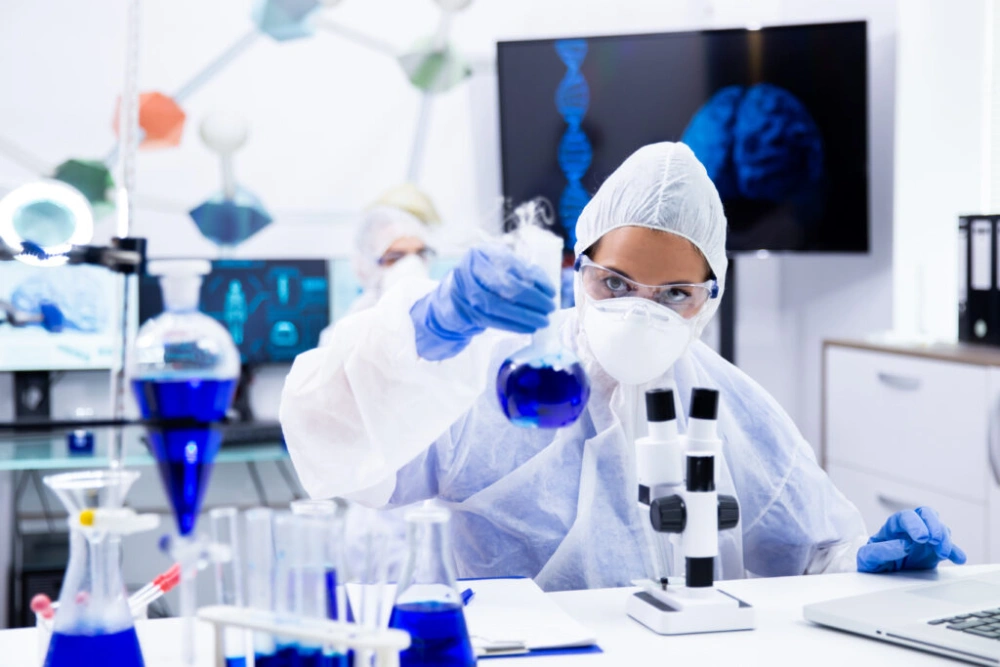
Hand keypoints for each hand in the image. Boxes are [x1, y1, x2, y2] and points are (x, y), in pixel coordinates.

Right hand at [410, 245, 555, 360]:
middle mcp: (470, 272)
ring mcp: (467, 295)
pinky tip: (530, 327)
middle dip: (533, 300)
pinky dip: (514, 326)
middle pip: (506, 287)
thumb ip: (521, 270)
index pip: (512, 267)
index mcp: (481, 254)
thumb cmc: (485, 277)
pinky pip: (494, 322)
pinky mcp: (469, 314)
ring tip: (544, 320)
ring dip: (526, 316)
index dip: (535, 280)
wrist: (456, 295)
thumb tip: (545, 287)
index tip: (551, 292)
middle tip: (550, 307)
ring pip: (500, 307)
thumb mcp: (500, 265)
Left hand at [857, 507, 966, 572]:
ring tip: (943, 553)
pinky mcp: (933, 552)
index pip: (905, 517)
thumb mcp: (867, 558)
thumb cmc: (870, 562)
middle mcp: (910, 529)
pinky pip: (948, 547)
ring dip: (944, 539)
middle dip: (933, 525)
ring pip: (939, 528)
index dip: (915, 524)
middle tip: (934, 540)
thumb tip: (903, 545)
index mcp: (892, 527)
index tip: (921, 537)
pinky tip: (959, 558)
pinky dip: (955, 551)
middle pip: (926, 514)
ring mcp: (924, 540)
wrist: (877, 574)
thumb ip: (880, 551)